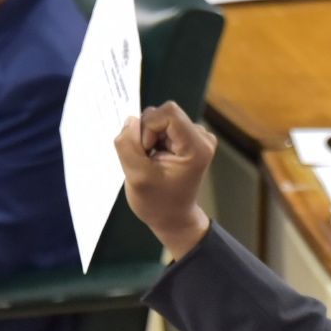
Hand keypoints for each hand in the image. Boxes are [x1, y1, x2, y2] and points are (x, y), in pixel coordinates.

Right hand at [114, 102, 215, 260]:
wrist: (173, 218)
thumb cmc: (157, 203)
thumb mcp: (136, 177)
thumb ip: (128, 145)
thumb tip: (130, 119)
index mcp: (197, 147)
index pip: (168, 113)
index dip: (149, 127)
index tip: (146, 151)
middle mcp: (202, 138)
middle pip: (164, 113)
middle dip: (147, 132)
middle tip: (146, 159)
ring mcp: (196, 137)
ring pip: (161, 118)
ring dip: (148, 137)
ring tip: (151, 161)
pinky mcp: (187, 138)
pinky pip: (162, 125)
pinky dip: (152, 139)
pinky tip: (155, 158)